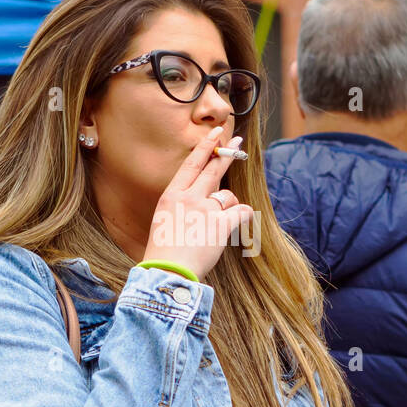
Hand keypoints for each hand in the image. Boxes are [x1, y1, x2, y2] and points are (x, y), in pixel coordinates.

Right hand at [143, 125, 252, 278]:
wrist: (168, 273)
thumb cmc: (164, 252)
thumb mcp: (163, 221)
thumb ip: (180, 205)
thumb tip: (200, 199)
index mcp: (171, 196)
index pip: (191, 164)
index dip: (206, 147)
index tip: (216, 133)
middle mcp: (188, 198)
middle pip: (213, 169)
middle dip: (227, 153)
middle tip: (237, 141)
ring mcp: (205, 210)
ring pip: (228, 195)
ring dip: (228, 206)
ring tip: (220, 223)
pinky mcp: (221, 224)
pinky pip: (241, 212)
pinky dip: (243, 217)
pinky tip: (239, 223)